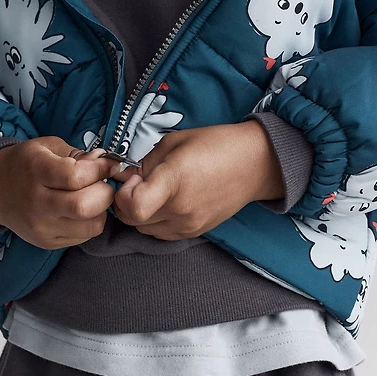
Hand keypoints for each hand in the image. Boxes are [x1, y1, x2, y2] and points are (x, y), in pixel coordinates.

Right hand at [0, 137, 117, 249]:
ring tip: (93, 198)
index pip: (75, 176)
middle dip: (104, 194)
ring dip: (101, 211)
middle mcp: (36, 203)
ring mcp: (41, 227)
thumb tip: (107, 164)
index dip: (99, 170)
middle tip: (103, 184)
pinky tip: (81, 210)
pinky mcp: (47, 242)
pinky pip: (83, 237)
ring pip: (89, 227)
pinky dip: (90, 223)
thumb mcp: (47, 146)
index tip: (109, 165)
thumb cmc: (25, 163)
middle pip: (83, 207)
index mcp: (36, 170)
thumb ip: (78, 154)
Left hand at [109, 121, 283, 239]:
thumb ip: (144, 162)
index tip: (130, 178)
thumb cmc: (214, 144)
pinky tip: (165, 201)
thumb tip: (122, 176)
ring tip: (153, 190)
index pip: (134, 206)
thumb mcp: (173, 142)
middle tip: (138, 182)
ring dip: (139, 212)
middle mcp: (181, 209)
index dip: (123, 194)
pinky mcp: (195, 233)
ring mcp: (189, 225)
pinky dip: (154, 220)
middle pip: (133, 220)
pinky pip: (161, 233)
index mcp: (175, 181)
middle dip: (126, 201)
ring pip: (144, 229)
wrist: (254, 163)